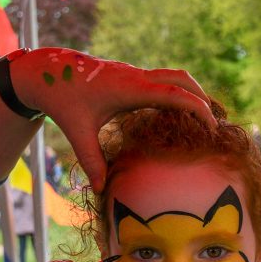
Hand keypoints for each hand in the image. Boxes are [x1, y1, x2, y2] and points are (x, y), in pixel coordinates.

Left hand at [11, 48, 212, 190]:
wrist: (45, 72)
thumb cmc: (62, 100)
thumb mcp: (77, 133)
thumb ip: (91, 161)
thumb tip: (102, 189)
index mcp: (129, 88)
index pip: (174, 94)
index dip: (197, 109)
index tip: (211, 127)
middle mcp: (136, 77)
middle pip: (182, 78)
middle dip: (202, 98)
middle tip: (215, 123)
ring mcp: (134, 73)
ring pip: (173, 76)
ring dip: (190, 93)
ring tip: (201, 119)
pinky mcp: (130, 76)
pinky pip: (161, 80)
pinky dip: (175, 93)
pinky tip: (175, 114)